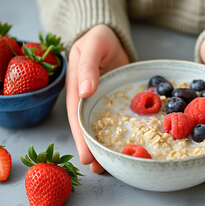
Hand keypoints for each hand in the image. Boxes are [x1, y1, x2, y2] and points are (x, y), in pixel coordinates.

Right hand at [67, 24, 129, 172]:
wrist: (111, 36)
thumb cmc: (97, 39)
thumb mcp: (91, 48)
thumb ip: (87, 68)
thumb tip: (85, 92)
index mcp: (77, 89)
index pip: (77, 117)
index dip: (81, 138)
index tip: (86, 157)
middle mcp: (88, 99)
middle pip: (88, 127)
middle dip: (92, 148)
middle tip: (100, 169)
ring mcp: (102, 101)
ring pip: (102, 126)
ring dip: (105, 144)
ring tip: (111, 165)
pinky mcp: (116, 100)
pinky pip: (118, 117)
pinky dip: (121, 131)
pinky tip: (127, 143)